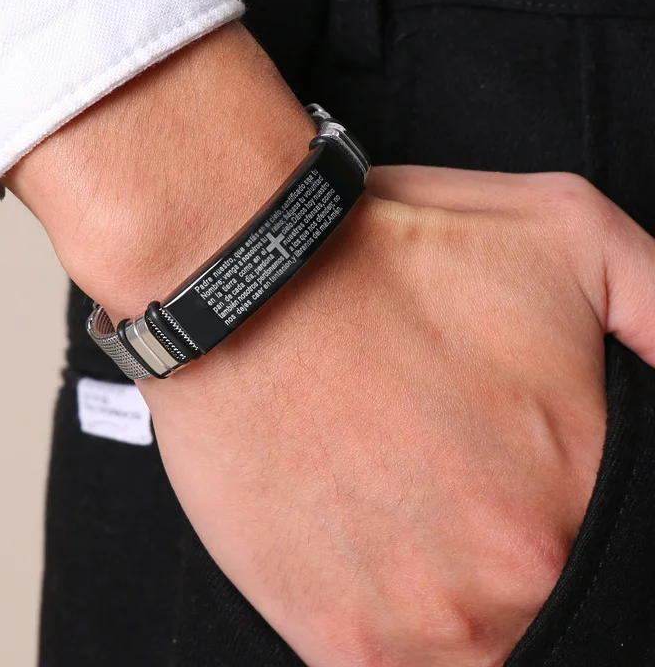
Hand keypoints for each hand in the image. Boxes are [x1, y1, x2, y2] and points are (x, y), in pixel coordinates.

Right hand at [5, 22, 654, 665]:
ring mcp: (421, 623)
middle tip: (443, 480)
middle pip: (540, 601)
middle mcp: (516, 579)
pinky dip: (389, 613)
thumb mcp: (567, 236)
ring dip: (444, 590)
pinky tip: (363, 540)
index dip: (564, 513)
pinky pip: (392, 662)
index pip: (617, 552)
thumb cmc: (388, 255)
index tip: (514, 485)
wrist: (244, 283)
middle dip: (500, 545)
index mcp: (581, 493)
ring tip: (397, 504)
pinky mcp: (339, 640)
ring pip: (471, 643)